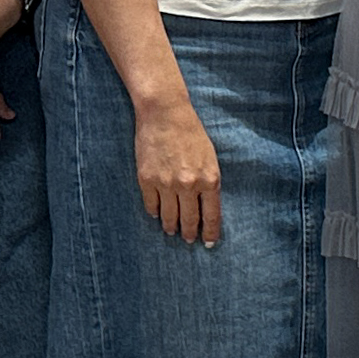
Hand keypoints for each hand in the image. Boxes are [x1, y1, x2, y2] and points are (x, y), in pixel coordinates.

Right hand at [134, 94, 223, 245]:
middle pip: (189, 220)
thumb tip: (205, 206)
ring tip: (171, 231)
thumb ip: (209, 183)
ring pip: (169, 216)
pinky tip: (157, 215)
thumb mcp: (210, 159)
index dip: (210, 232)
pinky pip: (151, 204)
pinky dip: (154, 212)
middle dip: (189, 233)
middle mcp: (188, 185)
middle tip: (188, 240)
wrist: (165, 114)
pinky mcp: (146, 179)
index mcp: (209, 180)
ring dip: (171, 226)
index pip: (211, 216)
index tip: (208, 243)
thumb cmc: (191, 134)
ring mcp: (166, 183)